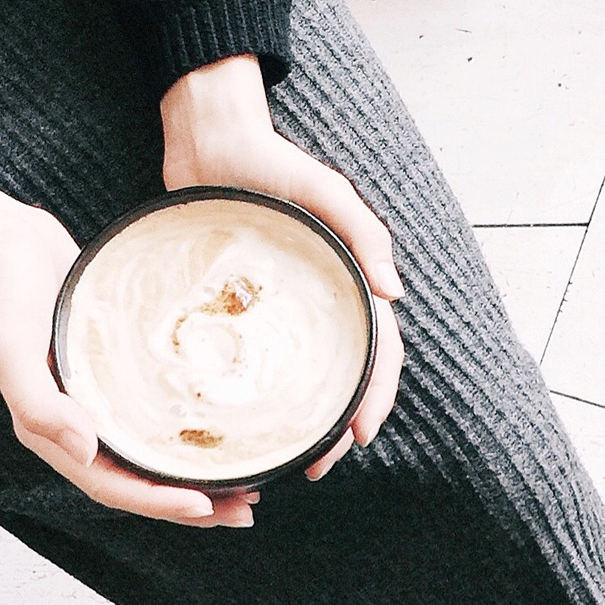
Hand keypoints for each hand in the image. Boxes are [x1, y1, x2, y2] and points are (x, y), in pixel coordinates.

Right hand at [0, 178, 256, 526]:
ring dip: (197, 473)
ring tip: (248, 483)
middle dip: (194, 501)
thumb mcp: (9, 347)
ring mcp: (98, 398)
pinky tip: (224, 424)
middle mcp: (77, 423)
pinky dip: (189, 428)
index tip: (206, 507)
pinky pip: (156, 411)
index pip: (110, 485)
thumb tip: (85, 452)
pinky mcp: (115, 372)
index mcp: (50, 429)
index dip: (158, 503)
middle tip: (247, 507)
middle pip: (141, 479)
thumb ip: (38, 405)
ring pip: (153, 452)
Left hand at [160, 55, 405, 478]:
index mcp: (350, 282)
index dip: (374, 397)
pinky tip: (245, 422)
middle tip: (315, 467)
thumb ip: (364, 232)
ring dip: (305, 423)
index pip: (378, 351)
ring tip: (288, 459)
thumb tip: (397, 294)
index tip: (359, 435)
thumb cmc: (269, 157)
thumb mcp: (324, 190)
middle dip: (339, 428)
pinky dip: (261, 395)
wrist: (207, 137)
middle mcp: (322, 302)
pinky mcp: (243, 306)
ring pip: (306, 377)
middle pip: (344, 377)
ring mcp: (283, 307)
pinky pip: (259, 359)